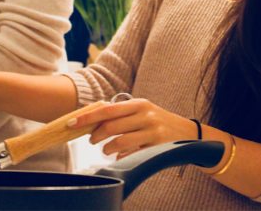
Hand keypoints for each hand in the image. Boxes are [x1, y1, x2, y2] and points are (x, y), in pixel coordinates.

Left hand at [67, 98, 197, 159]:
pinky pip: (131, 155)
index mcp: (139, 104)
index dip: (87, 117)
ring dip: (106, 148)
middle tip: (91, 140)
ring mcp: (152, 131)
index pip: (107, 110)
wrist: (188, 134)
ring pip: (119, 142)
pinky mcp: (157, 147)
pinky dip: (121, 157)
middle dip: (95, 136)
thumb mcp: (142, 111)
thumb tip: (89, 111)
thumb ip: (118, 112)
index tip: (72, 123)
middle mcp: (146, 115)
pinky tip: (120, 156)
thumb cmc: (158, 121)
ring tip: (105, 149)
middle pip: (110, 126)